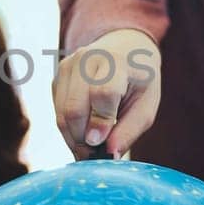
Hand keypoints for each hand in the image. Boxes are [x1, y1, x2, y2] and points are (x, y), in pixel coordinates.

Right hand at [51, 28, 161, 156]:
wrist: (124, 48)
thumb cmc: (139, 81)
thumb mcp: (146, 106)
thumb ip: (129, 131)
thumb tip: (109, 154)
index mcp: (116, 62)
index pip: (102, 94)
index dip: (100, 123)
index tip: (100, 145)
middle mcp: (86, 59)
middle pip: (74, 108)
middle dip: (82, 139)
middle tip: (94, 156)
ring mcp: (68, 66)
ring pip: (61, 113)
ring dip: (74, 138)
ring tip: (90, 148)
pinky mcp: (57, 77)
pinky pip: (57, 111)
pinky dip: (69, 128)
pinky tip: (84, 130)